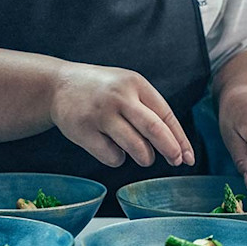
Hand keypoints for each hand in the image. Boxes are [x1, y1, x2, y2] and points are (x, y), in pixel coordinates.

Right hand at [49, 63, 194, 167]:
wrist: (58, 85)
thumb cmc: (102, 90)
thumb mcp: (128, 87)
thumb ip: (150, 110)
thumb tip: (176, 145)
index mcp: (136, 84)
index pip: (166, 115)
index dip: (180, 139)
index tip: (188, 157)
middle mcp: (119, 97)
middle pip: (154, 130)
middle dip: (171, 150)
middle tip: (176, 161)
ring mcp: (100, 114)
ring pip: (136, 147)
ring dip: (145, 158)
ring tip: (143, 156)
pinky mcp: (83, 131)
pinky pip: (112, 156)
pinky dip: (118, 159)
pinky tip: (112, 148)